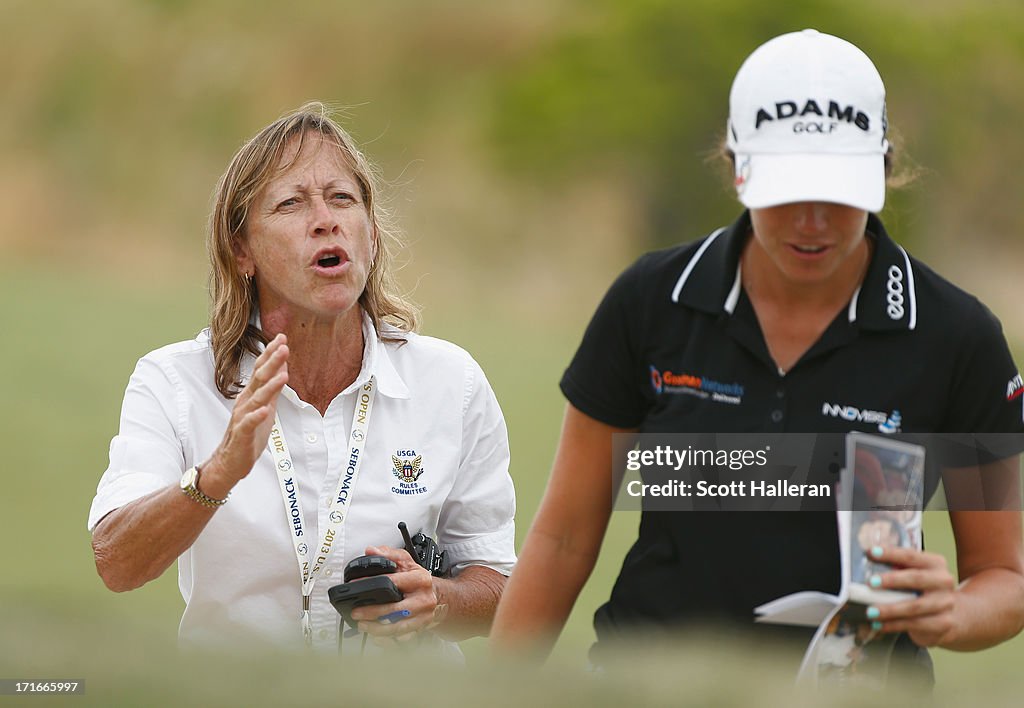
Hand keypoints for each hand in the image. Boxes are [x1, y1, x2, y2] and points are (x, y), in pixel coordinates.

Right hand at [201, 334, 288, 497]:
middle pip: (259, 378)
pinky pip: (249, 423)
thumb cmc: (248, 433)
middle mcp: (245, 402)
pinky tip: (265, 410)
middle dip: (272, 362)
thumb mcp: (265, 407)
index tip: (282, 338)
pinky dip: (257, 416)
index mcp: (251, 394)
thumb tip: (282, 368)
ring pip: (257, 399)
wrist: (230, 461)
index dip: (271, 354)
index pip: (261, 369)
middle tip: (283, 347)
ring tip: (282, 376)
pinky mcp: (242, 434)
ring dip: (269, 386)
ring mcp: (242, 417)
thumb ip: (273, 388)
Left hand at [349, 546, 443, 645]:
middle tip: (357, 613)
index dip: (372, 583)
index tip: (356, 586)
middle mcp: (423, 600)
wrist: (440, 597)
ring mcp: (423, 617)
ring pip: (398, 627)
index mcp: (420, 580)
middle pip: (395, 610)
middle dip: (373, 613)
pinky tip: (376, 636)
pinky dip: (387, 640)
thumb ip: (388, 555)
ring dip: (377, 629)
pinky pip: (402, 639)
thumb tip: (371, 551)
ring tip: (363, 626)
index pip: (393, 582)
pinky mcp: (421, 629)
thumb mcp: (406, 562)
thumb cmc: (420, 581)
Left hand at [864, 545, 957, 646]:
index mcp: (936, 563)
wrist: (952, 616)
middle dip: (892, 580)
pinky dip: (893, 625)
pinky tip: (879, 625)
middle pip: (916, 578)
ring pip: (915, 606)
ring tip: (870, 611)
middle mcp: (944, 581)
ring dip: (890, 609)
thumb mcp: (914, 573)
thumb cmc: (923, 589)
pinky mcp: (943, 623)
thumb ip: (897, 566)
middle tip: (870, 583)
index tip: (872, 552)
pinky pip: (915, 624)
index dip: (891, 553)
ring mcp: (946, 603)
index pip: (911, 556)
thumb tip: (869, 561)